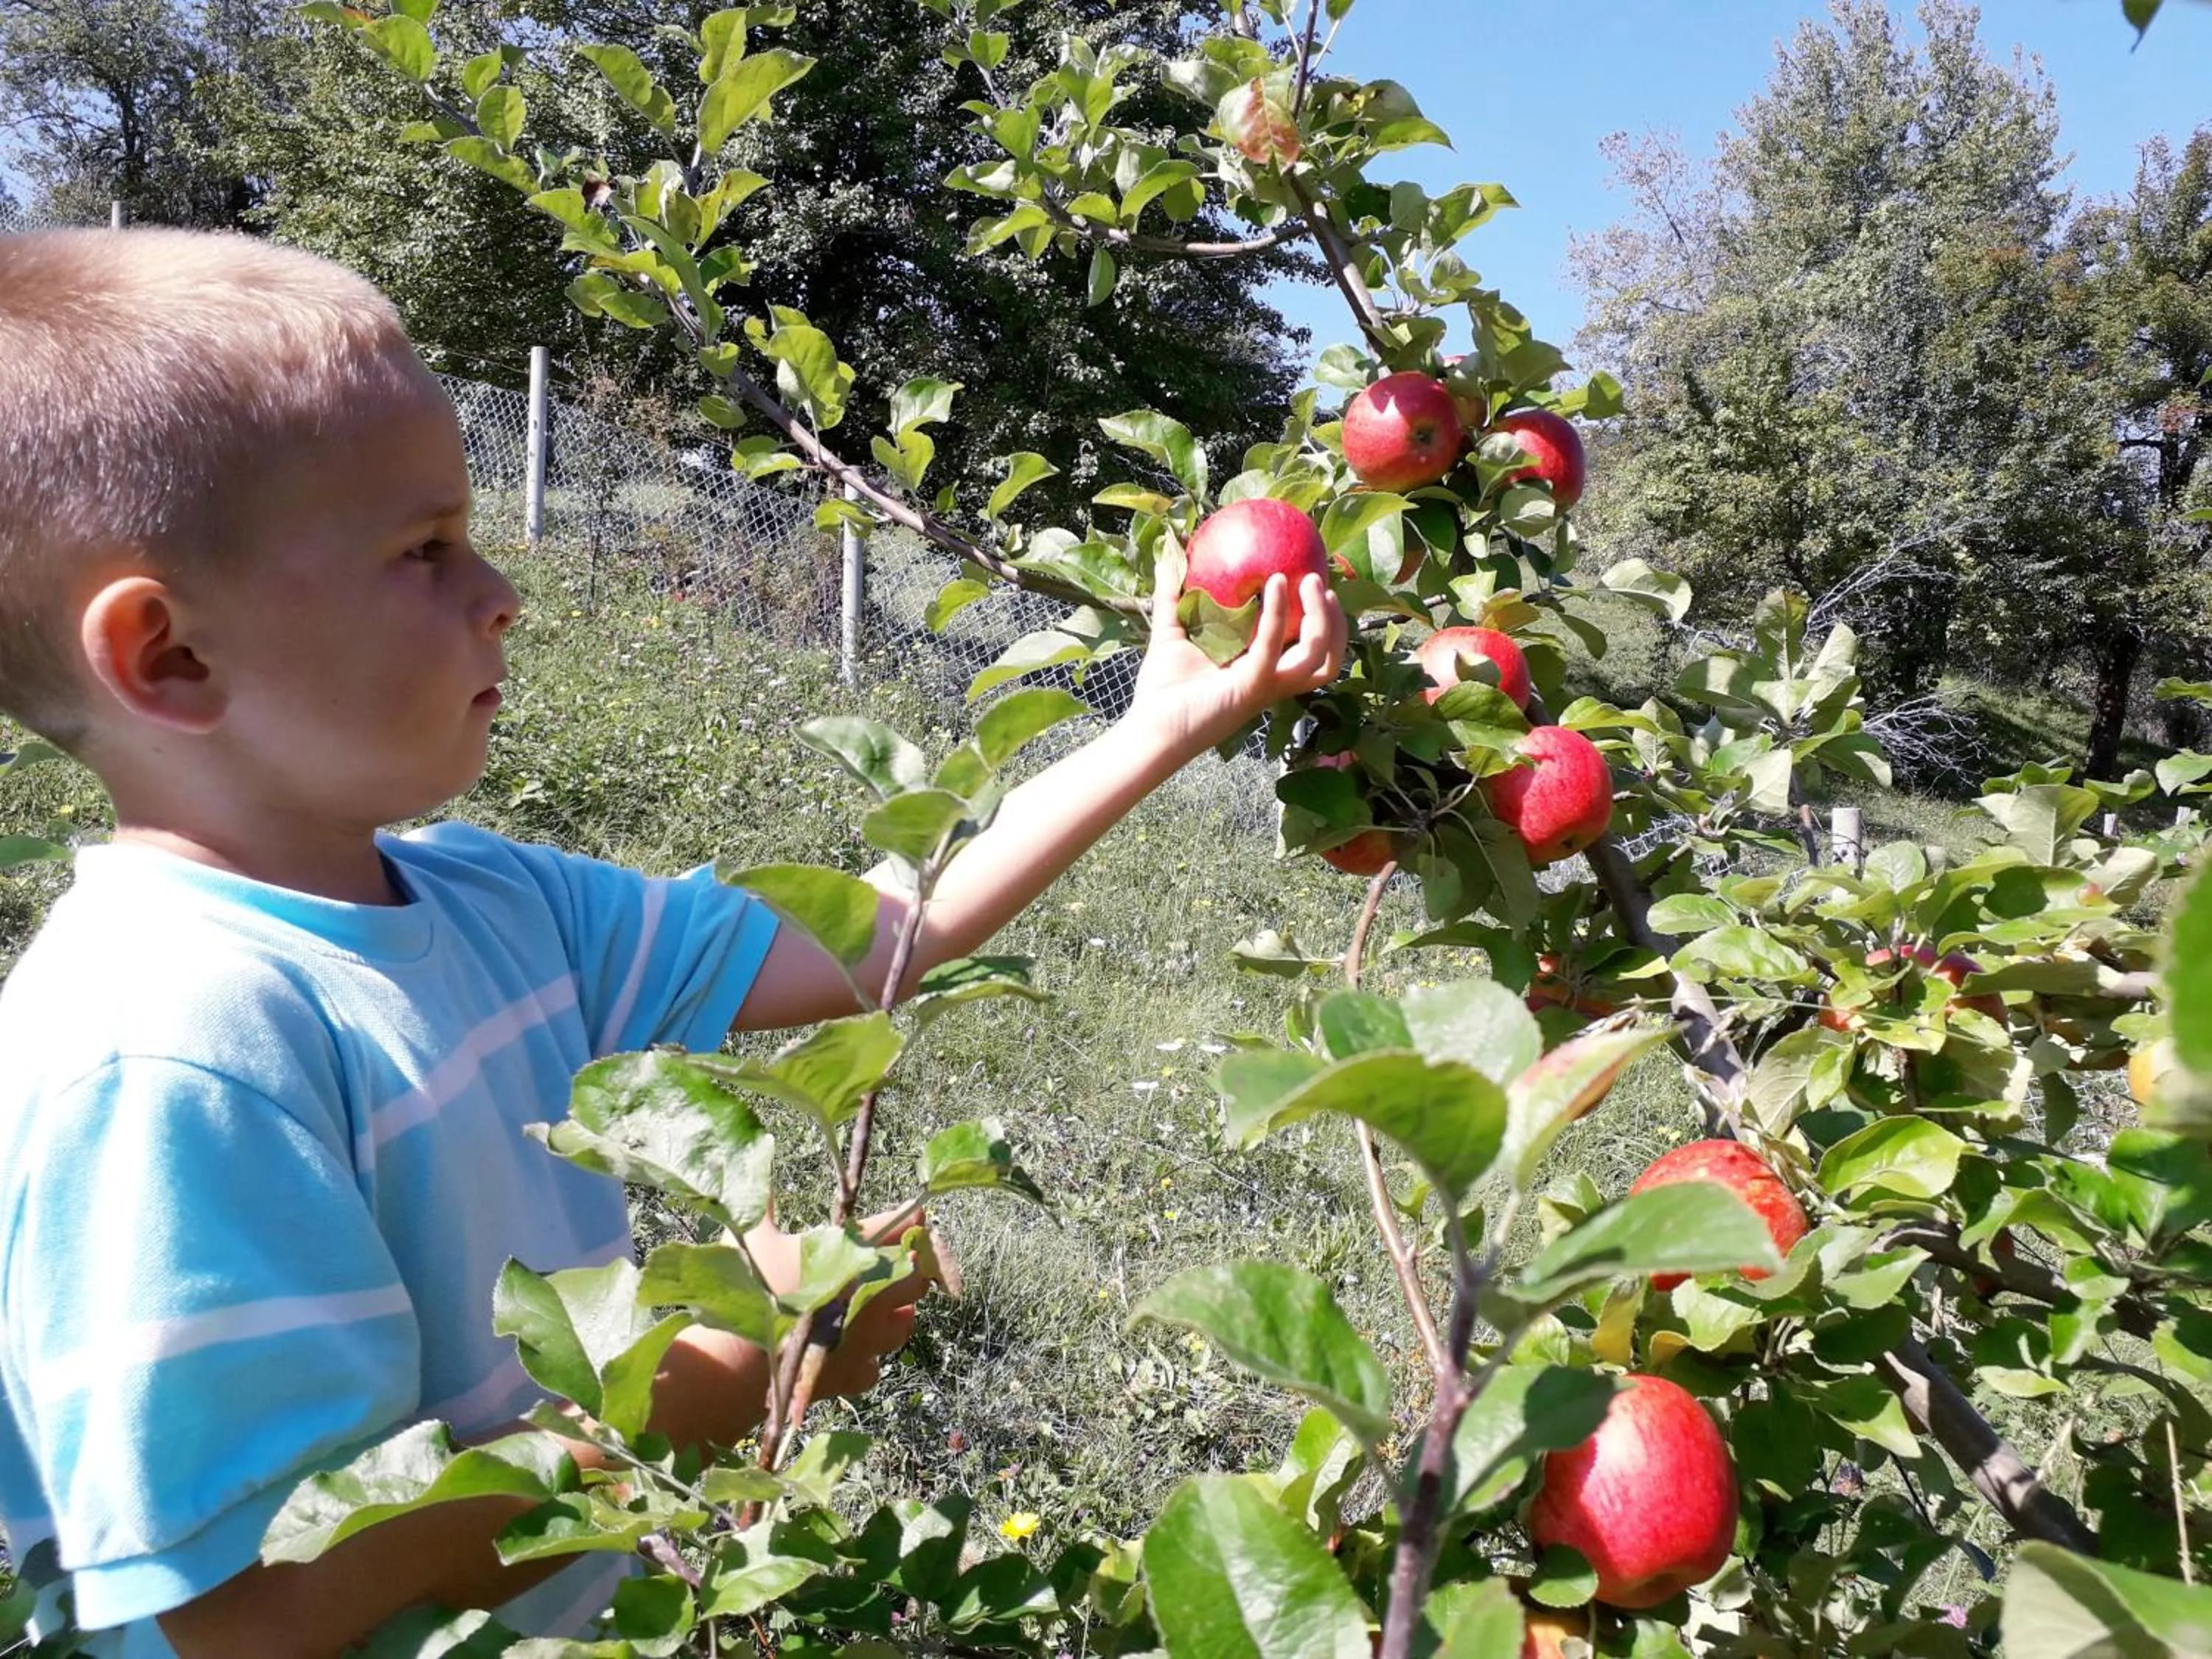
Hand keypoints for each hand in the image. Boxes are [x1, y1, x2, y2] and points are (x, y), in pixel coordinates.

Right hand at [740, 1206, 938, 1398]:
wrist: (743, 1359)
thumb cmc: (752, 1290)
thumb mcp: (754, 1239)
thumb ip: (764, 1209)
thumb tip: (759, 1186)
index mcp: (854, 1254)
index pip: (898, 1227)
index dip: (910, 1219)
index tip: (915, 1215)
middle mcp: (872, 1294)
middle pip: (917, 1276)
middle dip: (913, 1268)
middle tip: (903, 1262)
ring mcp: (868, 1337)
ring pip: (905, 1323)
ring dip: (898, 1313)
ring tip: (884, 1307)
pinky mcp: (854, 1372)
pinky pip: (874, 1365)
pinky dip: (867, 1359)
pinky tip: (854, 1352)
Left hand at [1126, 567, 1347, 755]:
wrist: (1150, 728)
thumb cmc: (1162, 691)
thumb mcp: (1170, 634)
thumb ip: (1172, 598)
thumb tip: (1167, 560)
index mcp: (1262, 673)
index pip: (1308, 652)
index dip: (1323, 624)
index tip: (1316, 587)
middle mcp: (1271, 682)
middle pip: (1325, 659)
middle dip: (1335, 623)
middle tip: (1319, 582)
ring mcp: (1264, 688)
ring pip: (1316, 658)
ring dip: (1322, 619)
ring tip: (1307, 581)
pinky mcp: (1250, 688)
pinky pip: (1272, 648)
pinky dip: (1277, 615)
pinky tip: (1273, 585)